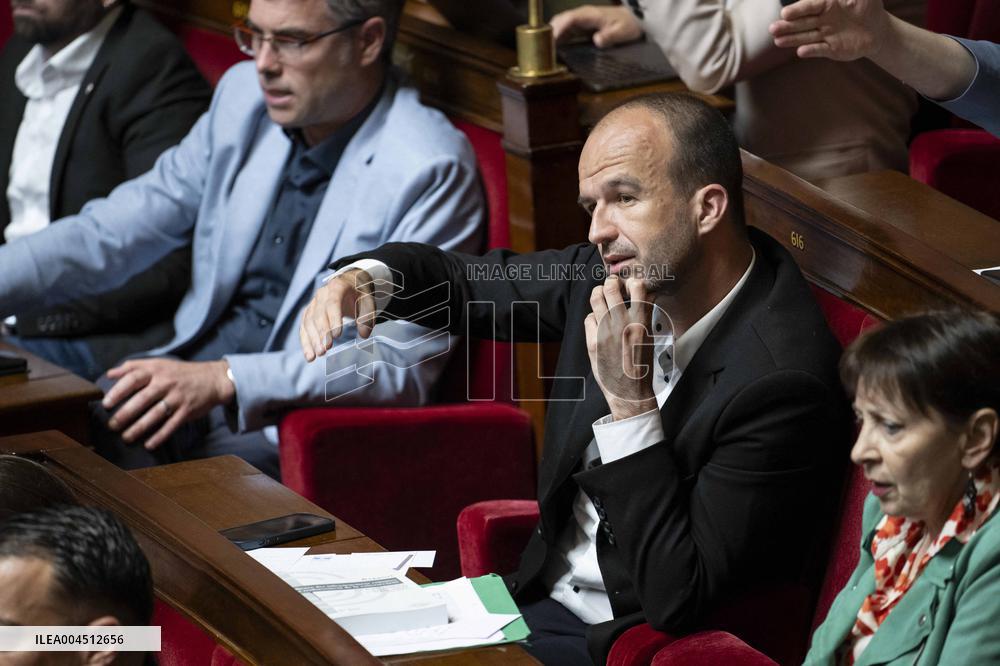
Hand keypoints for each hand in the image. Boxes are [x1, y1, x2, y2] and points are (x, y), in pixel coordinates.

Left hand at [102, 358, 235, 449]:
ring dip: (139, 427)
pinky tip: (149, 445)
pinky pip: (172, 425)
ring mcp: (178, 397)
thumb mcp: (159, 363)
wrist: (213, 379)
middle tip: (112, 425)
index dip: (118, 391)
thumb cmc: (181, 372)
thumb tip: (109, 373)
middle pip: (142, 399)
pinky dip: (160, 436)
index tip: (106, 404)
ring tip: (126, 437)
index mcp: (156, 370)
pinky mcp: (187, 410)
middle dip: (125, 413)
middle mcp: (166, 383)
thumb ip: (134, 367)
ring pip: (155, 414)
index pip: (133, 379)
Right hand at [299, 269, 376, 361]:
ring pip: (308, 322)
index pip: (333, 303)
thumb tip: (364, 335)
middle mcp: (322, 294)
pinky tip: (310, 355)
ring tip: (318, 354)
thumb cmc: (359, 294)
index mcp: (337, 287)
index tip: (336, 335)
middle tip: (326, 349)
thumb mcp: (368, 301)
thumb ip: (367, 317)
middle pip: (319, 314)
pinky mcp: (308, 313)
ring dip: (312, 340)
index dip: (333, 319)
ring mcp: (313, 304)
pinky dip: (306, 342)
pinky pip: (304, 328)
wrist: (350, 285)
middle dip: (322, 333)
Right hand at [550, 5, 642, 48]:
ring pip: (560, 24)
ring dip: (552, 36)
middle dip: (549, 33)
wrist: (634, 20)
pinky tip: (555, 49)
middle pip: (560, 20)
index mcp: (590, 15)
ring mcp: (581, 19)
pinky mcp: (581, 25)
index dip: (558, 29)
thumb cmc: (629, 25)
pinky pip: (565, 29)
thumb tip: (597, 40)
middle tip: (543, 49)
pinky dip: (558, 38)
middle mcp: (582, 15)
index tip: (551, 42)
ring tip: (545, 51)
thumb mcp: (622, 32)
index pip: (569, 19)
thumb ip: (610, 36)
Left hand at [584, 276, 656, 420]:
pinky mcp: (593, 341)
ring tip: (601, 297)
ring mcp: (605, 331)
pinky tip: (598, 324)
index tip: (629, 284)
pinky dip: (593, 318)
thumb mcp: (650, 336)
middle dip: (610, 283)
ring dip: (598, 294)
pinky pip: (589, 318)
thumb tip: (646, 295)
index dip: (631, 281)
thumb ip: (645, 314)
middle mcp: (622, 323)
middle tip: (611, 285)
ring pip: (595, 298)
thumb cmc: (641, 365)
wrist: (631, 391)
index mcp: (641, 321)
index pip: (638, 286)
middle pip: (610, 287)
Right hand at [769, 0, 889, 60]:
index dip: (797, 10)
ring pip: (806, 36)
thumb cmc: (869, 7)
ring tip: (777, 41)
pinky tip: (801, 52)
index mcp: (827, 4)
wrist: (878, 30)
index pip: (809, 6)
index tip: (785, 13)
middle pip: (802, 23)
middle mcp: (822, 20)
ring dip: (792, 39)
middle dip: (787, 26)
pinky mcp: (831, 49)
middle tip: (772, 29)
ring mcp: (825, 35)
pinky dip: (811, 51)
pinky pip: (820, 49)